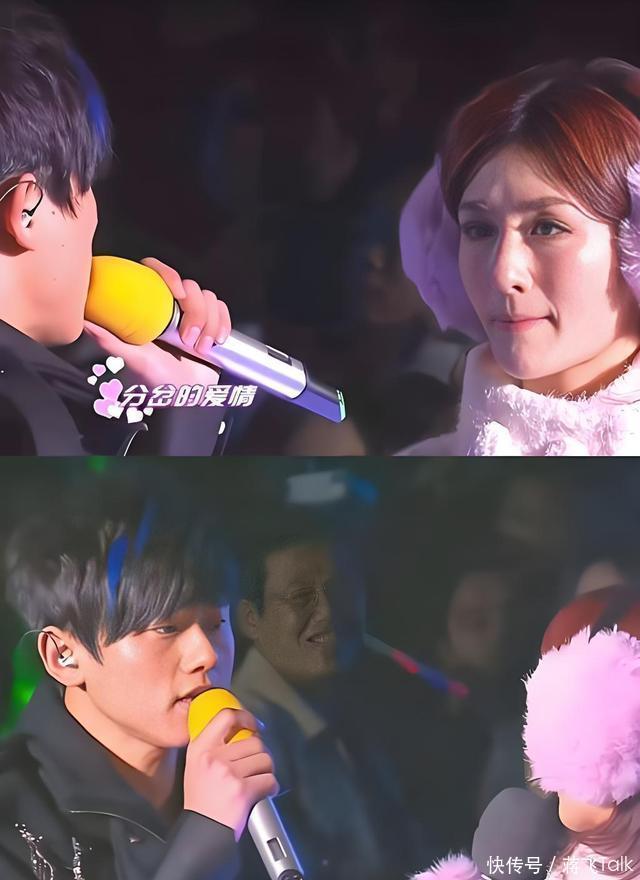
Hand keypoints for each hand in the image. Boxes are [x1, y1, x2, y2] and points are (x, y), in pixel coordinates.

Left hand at [83, 257, 231, 387]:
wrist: (191, 396)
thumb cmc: (160, 381)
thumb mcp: (134, 360)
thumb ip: (111, 341)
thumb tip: (83, 322)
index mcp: (152, 308)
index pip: (157, 272)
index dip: (169, 274)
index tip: (177, 293)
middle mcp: (173, 307)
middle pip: (191, 286)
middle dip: (196, 312)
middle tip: (188, 339)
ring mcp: (196, 314)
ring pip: (209, 297)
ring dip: (210, 324)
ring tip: (201, 349)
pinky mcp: (215, 322)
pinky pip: (222, 309)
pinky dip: (223, 324)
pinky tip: (217, 342)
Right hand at [183, 708, 278, 840]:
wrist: (201, 832)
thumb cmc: (201, 800)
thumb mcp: (197, 765)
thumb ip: (215, 745)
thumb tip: (245, 729)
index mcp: (200, 748)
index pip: (226, 716)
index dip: (245, 717)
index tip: (254, 725)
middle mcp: (213, 757)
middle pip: (254, 741)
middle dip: (259, 754)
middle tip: (254, 768)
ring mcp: (228, 773)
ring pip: (265, 759)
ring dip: (266, 770)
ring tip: (256, 781)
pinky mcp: (242, 790)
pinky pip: (270, 779)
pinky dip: (271, 787)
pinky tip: (262, 793)